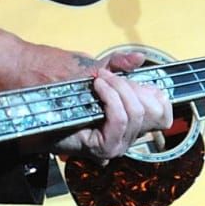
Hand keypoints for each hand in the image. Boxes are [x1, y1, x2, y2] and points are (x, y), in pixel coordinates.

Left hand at [48, 50, 172, 161]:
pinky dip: (111, 98)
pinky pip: (120, 119)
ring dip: (118, 89)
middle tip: (108, 77)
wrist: (41, 106)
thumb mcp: (97, 73)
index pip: (164, 113)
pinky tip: (98, 88)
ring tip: (100, 80)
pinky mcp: (105, 148)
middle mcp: (130, 138)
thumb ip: (119, 64)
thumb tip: (139, 57)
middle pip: (153, 111)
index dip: (155, 93)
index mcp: (133, 122)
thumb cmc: (67, 93)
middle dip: (130, 87)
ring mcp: (118, 145)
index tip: (133, 80)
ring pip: (136, 113)